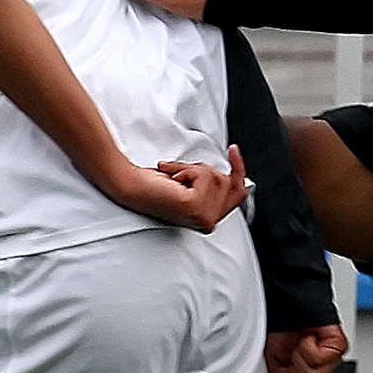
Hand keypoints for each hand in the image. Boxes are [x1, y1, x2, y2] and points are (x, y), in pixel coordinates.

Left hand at [106, 145, 247, 232]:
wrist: (132, 186)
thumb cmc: (155, 185)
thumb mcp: (193, 183)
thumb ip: (215, 184)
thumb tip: (240, 178)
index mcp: (208, 219)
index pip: (239, 194)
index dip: (238, 169)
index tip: (233, 150)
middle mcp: (207, 223)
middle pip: (230, 183)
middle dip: (205, 170)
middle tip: (181, 174)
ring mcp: (203, 217)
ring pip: (217, 177)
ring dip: (193, 170)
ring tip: (175, 178)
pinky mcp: (195, 207)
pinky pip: (205, 176)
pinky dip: (188, 171)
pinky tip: (173, 180)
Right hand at [263, 324, 348, 372]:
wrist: (287, 305)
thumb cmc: (281, 331)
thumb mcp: (274, 367)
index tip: (284, 371)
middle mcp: (323, 372)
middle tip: (290, 357)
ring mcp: (332, 361)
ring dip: (298, 358)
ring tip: (299, 345)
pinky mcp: (339, 347)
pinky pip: (319, 359)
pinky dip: (307, 347)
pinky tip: (308, 338)